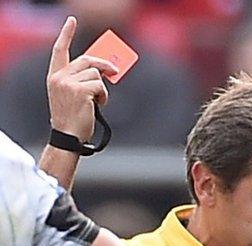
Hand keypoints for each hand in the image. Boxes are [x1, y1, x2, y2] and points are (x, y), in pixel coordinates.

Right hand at [46, 16, 118, 141]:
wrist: (68, 137)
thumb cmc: (73, 118)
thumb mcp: (74, 95)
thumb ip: (83, 79)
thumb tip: (104, 69)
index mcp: (55, 77)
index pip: (59, 50)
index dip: (66, 34)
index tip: (72, 20)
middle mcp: (59, 77)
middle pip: (87, 60)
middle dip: (104, 64)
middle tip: (114, 70)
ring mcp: (68, 83)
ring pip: (97, 74)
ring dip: (103, 88)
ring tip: (98, 101)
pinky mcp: (80, 90)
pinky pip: (101, 85)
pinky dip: (104, 95)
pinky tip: (98, 105)